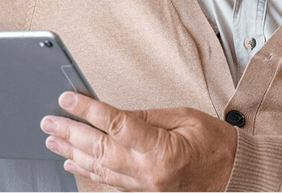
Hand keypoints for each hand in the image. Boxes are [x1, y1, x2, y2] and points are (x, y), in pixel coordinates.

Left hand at [40, 92, 236, 190]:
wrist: (233, 174)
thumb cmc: (214, 143)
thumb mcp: (181, 117)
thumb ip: (144, 116)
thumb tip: (111, 113)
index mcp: (161, 150)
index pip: (116, 126)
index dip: (88, 111)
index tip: (68, 99)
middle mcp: (148, 172)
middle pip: (100, 150)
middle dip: (70, 133)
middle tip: (48, 121)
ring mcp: (144, 185)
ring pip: (99, 168)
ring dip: (72, 152)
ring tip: (51, 139)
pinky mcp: (143, 190)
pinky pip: (109, 181)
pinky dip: (87, 170)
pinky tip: (72, 162)